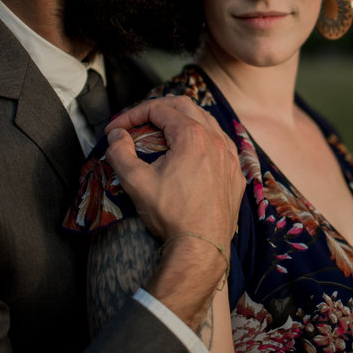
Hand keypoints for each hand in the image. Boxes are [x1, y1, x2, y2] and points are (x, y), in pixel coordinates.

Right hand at [105, 95, 243, 329]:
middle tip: (137, 122)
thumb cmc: (171, 214)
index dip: (132, 114)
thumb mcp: (135, 182)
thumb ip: (120, 152)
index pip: (158, 109)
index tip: (116, 129)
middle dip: (157, 109)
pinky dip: (202, 138)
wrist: (202, 246)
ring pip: (206, 121)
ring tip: (162, 133)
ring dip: (182, 120)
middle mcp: (216, 140)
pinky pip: (220, 143)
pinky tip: (190, 152)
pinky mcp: (236, 172)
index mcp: (192, 136)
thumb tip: (116, 135)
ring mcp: (230, 155)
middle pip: (185, 106)